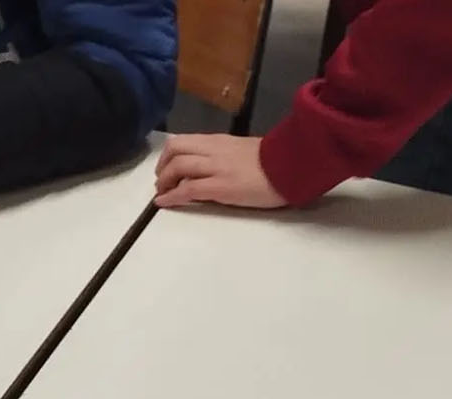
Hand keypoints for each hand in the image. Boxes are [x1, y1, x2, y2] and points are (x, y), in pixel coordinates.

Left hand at [154, 135, 285, 209]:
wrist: (290, 167)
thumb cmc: (271, 163)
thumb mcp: (241, 152)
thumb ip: (221, 157)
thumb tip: (204, 169)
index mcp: (219, 141)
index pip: (185, 141)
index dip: (169, 155)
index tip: (165, 169)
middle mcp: (214, 150)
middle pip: (176, 149)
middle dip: (162, 166)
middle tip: (161, 182)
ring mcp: (216, 167)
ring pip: (178, 166)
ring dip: (164, 181)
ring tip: (162, 194)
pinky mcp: (220, 186)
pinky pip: (187, 189)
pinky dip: (171, 197)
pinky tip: (163, 203)